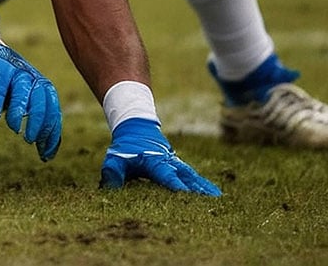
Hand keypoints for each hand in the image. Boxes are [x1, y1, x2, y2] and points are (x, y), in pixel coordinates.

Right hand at [0, 35, 61, 159]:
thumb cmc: (0, 82)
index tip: (45, 154)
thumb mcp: (16, 100)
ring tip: (14, 128)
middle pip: (43, 101)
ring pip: (23, 91)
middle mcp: (31, 77)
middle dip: (39, 123)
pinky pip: (0, 83)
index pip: (52, 113)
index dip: (51, 134)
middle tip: (30, 139)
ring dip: (19, 111)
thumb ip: (26, 117)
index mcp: (40, 87)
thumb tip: (42, 149)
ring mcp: (15, 69)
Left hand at [100, 118, 220, 195]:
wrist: (136, 127)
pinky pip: (192, 175)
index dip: (175, 184)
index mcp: (153, 161)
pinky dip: (203, 184)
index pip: (165, 175)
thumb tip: (110, 187)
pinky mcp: (179, 165)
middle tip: (212, 201)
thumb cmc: (125, 147)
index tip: (186, 193)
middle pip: (185, 176)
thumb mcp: (115, 158)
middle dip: (198, 188)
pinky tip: (214, 194)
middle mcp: (168, 162)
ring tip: (218, 199)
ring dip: (204, 187)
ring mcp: (176, 163)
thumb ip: (113, 172)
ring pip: (192, 176)